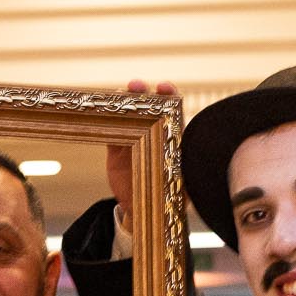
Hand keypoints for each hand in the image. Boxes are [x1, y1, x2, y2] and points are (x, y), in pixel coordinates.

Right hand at [106, 78, 180, 210]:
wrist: (145, 210)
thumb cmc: (171, 195)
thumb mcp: (185, 183)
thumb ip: (187, 169)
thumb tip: (191, 159)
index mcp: (173, 138)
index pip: (173, 111)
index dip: (169, 96)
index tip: (164, 87)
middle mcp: (153, 135)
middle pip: (149, 108)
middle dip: (143, 94)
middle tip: (135, 85)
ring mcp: (134, 141)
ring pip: (128, 117)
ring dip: (124, 103)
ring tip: (118, 93)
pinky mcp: (116, 152)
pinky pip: (111, 133)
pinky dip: (107, 122)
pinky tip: (104, 111)